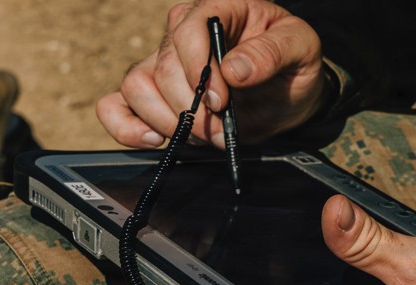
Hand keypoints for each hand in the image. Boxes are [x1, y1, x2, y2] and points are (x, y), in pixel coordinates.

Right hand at [96, 0, 325, 148]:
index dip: (199, 68)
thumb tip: (234, 70)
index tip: (222, 101)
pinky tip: (154, 140)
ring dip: (166, 120)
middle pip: (163, 66)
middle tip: (220, 128)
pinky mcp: (154, 95)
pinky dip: (126, 127)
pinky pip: (116, 106)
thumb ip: (272, 53)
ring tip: (201, 134)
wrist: (288, 93)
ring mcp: (163, 63)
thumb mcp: (300, 48)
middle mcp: (184, 31)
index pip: (189, 28)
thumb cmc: (293, 61)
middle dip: (191, 106)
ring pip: (137, 87)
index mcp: (218, 8)